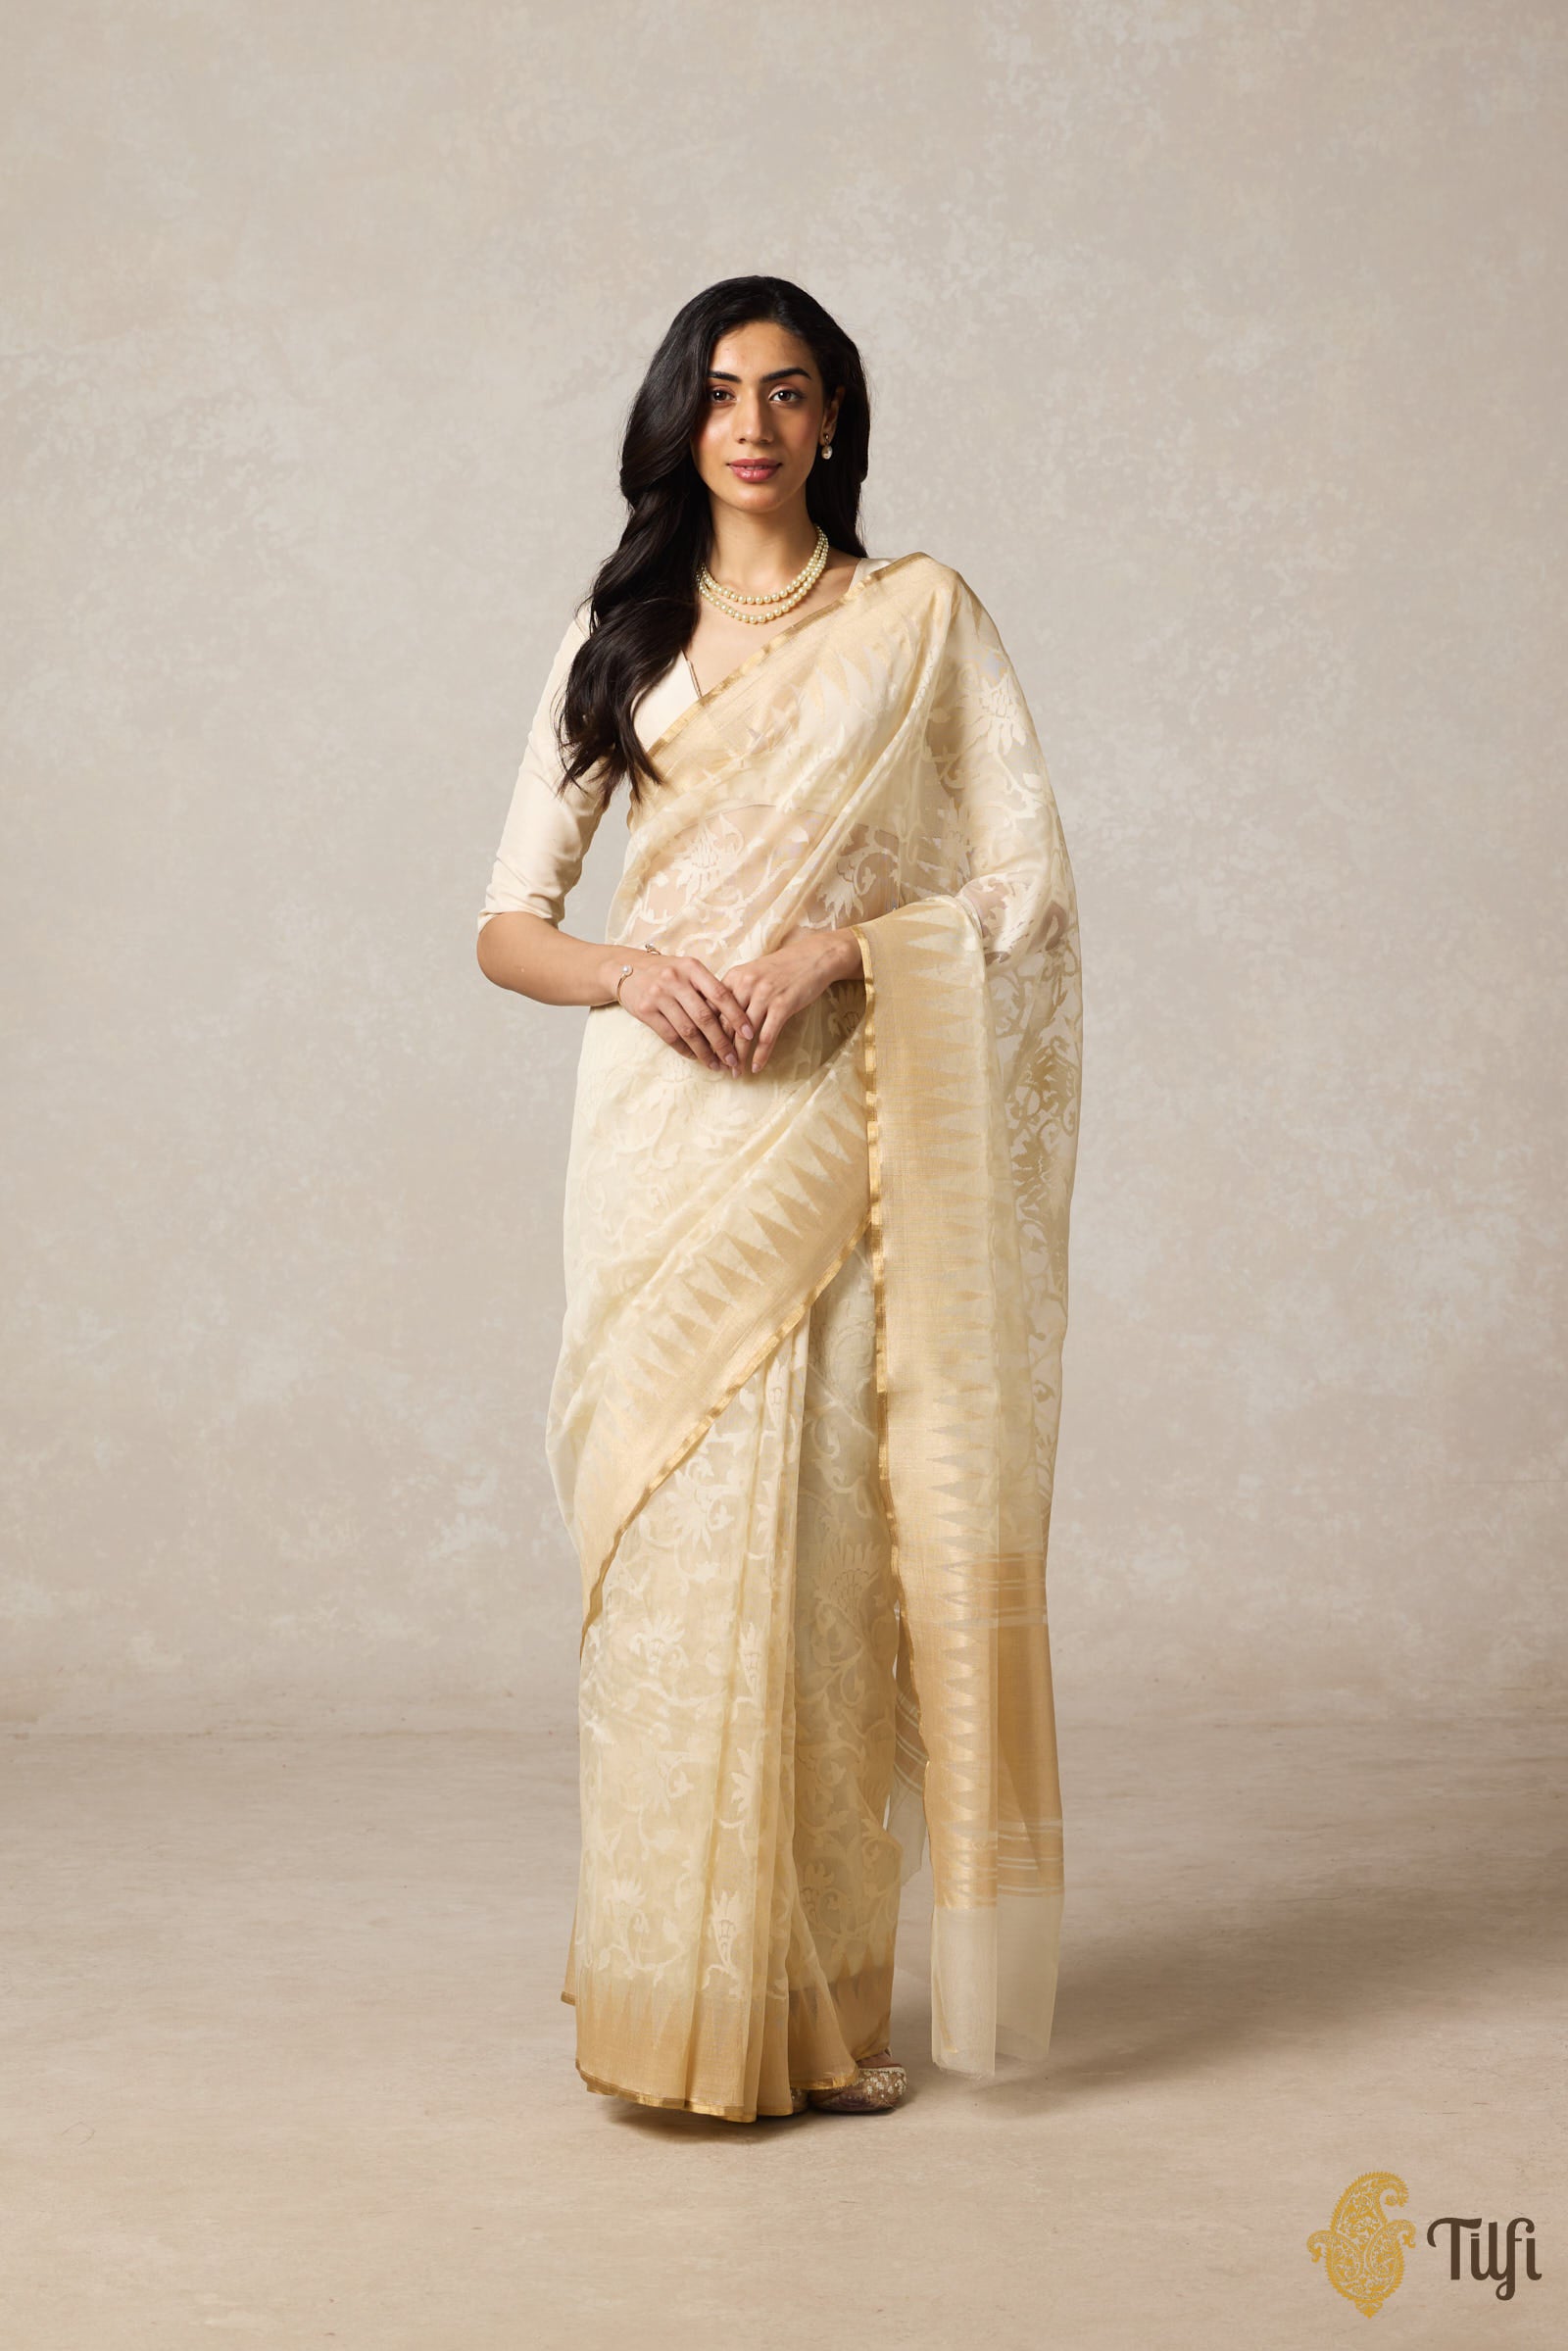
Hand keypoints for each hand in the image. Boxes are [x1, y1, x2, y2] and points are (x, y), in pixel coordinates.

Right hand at [612, 951, 753, 1071]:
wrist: (625, 969)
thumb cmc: (665, 972)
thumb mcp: (687, 970)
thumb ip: (707, 988)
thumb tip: (735, 1018)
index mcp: (692, 968)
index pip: (721, 994)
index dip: (737, 1016)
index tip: (750, 1034)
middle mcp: (676, 980)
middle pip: (705, 1017)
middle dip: (722, 1042)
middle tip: (734, 1060)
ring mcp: (659, 995)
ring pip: (688, 1031)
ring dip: (704, 1052)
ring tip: (716, 1064)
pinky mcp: (645, 1010)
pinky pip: (670, 1036)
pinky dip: (685, 1049)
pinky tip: (695, 1057)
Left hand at [720, 927, 862, 1074]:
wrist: (813, 957)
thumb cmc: (782, 968)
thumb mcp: (752, 973)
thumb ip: (735, 991)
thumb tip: (717, 1017)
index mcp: (733, 977)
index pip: (711, 1009)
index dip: (706, 1033)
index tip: (705, 1050)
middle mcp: (745, 985)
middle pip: (725, 1024)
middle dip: (719, 1050)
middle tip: (717, 1067)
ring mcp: (764, 995)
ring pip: (744, 1034)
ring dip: (739, 1057)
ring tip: (735, 1073)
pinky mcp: (783, 1005)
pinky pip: (768, 1036)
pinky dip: (761, 1054)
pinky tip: (756, 1067)